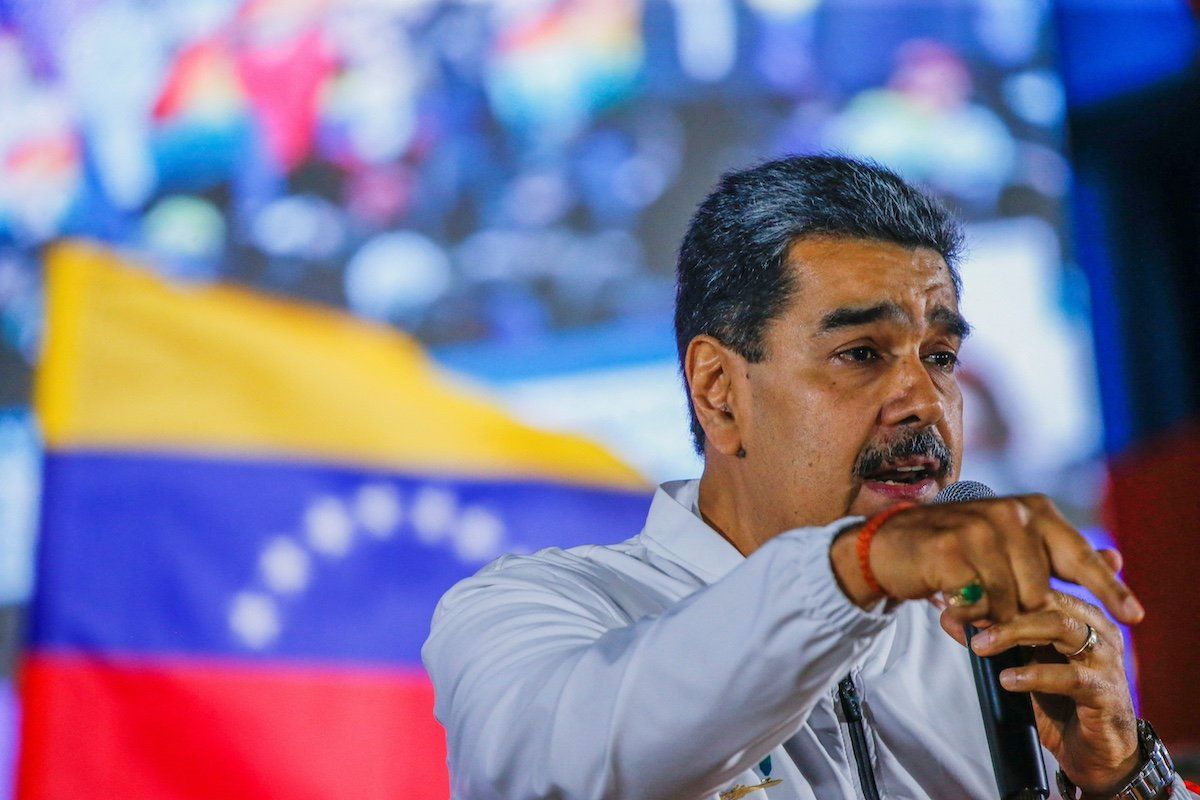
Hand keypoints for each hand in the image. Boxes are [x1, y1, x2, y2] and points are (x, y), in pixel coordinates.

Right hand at [864, 495, 1143, 625]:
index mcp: (1033, 510)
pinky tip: (949, 602)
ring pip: (1009, 601)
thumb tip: (1117, 559)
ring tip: (968, 604)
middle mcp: (1010, 512)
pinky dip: (965, 614)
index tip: (1134, 617)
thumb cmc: (956, 551)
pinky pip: (977, 603)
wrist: (891, 545)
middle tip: (990, 607)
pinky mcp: (951, 548)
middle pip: (1041, 592)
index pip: (1080, 555)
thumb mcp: (1011, 549)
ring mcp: (979, 527)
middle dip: (1018, 611)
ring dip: (989, 616)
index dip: (1109, 588)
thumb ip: (1059, 557)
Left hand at [940, 587, 1139, 794]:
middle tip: (965, 619)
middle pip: (1047, 600)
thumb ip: (994, 640)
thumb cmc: (1059, 701)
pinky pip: (1071, 676)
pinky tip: (1008, 679)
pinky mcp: (1107, 691)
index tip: (958, 598)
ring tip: (981, 647)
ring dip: (1014, 633)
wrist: (1095, 751)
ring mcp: (1106, 658)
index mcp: (1078, 614)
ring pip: (1060, 627)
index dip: (996, 589)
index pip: (1036, 587)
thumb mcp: (1022, 664)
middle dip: (1001, 607)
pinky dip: (1035, 675)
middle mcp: (1097, 628)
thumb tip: (950, 617)